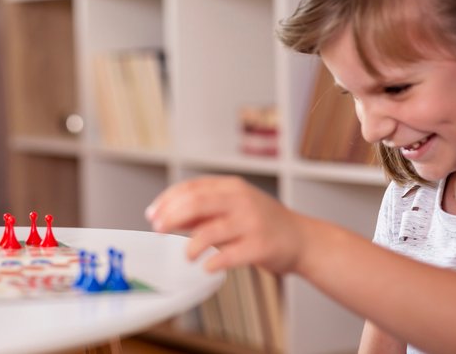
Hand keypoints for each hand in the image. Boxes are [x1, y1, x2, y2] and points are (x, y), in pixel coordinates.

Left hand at [145, 175, 305, 273]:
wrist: (303, 239)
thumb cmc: (262, 223)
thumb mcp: (233, 207)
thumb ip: (203, 210)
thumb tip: (167, 214)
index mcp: (231, 187)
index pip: (191, 188)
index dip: (167, 200)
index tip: (153, 215)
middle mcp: (241, 201)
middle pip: (197, 204)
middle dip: (171, 217)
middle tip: (159, 230)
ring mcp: (252, 223)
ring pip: (210, 231)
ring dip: (191, 246)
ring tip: (186, 256)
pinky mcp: (260, 246)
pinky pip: (230, 255)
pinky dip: (213, 263)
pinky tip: (207, 267)